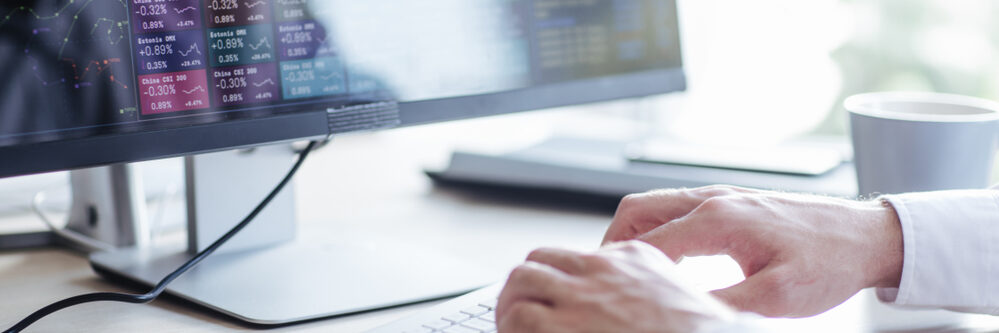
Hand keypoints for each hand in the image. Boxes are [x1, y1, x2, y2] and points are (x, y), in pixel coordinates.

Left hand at [495, 241, 736, 332]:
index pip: (569, 255)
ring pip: (520, 284)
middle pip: (536, 263)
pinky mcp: (562, 329)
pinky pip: (520, 320)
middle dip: (521, 287)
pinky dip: (510, 331)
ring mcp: (581, 300)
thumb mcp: (672, 293)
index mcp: (628, 260)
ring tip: (510, 329)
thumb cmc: (698, 331)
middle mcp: (601, 272)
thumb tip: (617, 294)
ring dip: (510, 308)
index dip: (549, 278)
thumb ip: (640, 283)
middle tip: (516, 314)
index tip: (545, 299)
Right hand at [603, 185, 902, 316]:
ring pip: (655, 205)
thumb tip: (683, 314)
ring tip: (630, 269)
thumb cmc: (829, 261)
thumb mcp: (776, 297)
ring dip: (635, 232)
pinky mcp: (732, 202)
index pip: (648, 240)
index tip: (610, 290)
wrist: (866, 235)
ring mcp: (722, 196)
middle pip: (638, 210)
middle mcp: (714, 199)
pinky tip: (667, 259)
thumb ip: (722, 304)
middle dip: (614, 241)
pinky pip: (677, 208)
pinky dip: (658, 229)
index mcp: (719, 219)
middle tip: (608, 275)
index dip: (623, 267)